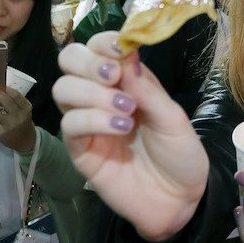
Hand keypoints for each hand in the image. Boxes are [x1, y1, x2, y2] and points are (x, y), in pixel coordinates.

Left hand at [0, 84, 36, 152]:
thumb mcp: (24, 111)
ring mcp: (9, 125)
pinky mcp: (0, 132)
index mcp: (26, 109)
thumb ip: (15, 102)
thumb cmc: (22, 122)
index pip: (17, 97)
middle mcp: (18, 117)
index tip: (0, 82)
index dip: (8, 89)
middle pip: (7, 103)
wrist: (25, 141)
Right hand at [52, 31, 207, 241]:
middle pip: (69, 61)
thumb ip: (148, 88)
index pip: (98, 47)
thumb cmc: (180, 155)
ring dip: (92, 92)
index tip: (119, 48)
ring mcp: (88, 123)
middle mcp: (101, 96)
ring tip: (126, 109)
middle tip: (112, 75)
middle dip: (87, 61)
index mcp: (126, 81)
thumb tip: (127, 53)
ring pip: (63, 89)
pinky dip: (93, 119)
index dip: (104, 41)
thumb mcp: (173, 118)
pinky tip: (120, 127)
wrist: (181, 201)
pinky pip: (70, 125)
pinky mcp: (80, 151)